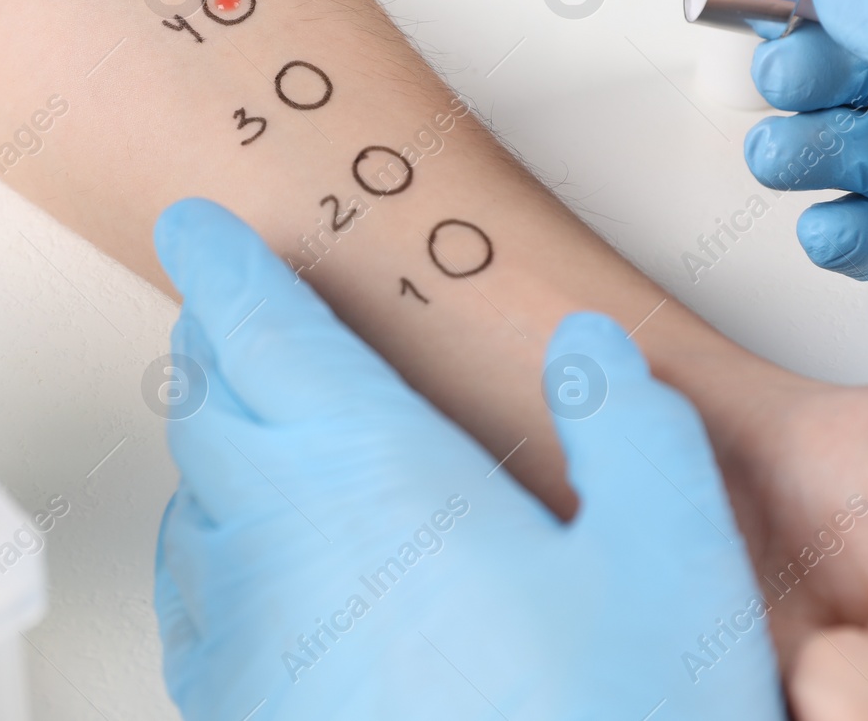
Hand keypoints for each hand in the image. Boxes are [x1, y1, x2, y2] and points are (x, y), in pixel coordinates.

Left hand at [151, 199, 783, 719]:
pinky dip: (215, 543)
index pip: (262, 329)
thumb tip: (587, 351)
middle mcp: (278, 550)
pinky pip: (197, 598)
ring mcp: (242, 646)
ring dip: (216, 441)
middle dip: (222, 340)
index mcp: (371, 476)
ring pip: (195, 501)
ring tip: (253, 419)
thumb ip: (635, 431)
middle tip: (235, 307)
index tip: (194, 222)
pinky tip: (255, 561)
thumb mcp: (673, 569)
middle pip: (211, 404)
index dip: (223, 262)